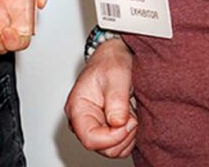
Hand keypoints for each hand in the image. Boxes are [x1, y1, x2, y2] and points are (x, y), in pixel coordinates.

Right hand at [65, 37, 136, 157]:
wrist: (115, 56)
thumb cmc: (110, 61)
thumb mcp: (116, 75)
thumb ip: (117, 100)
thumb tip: (117, 123)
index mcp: (77, 108)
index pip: (90, 139)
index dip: (111, 137)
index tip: (127, 122)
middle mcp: (83, 121)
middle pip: (102, 148)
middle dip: (122, 135)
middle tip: (131, 115)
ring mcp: (94, 126)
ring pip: (112, 150)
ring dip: (127, 136)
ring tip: (130, 113)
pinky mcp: (105, 130)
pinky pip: (119, 146)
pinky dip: (128, 136)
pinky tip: (129, 117)